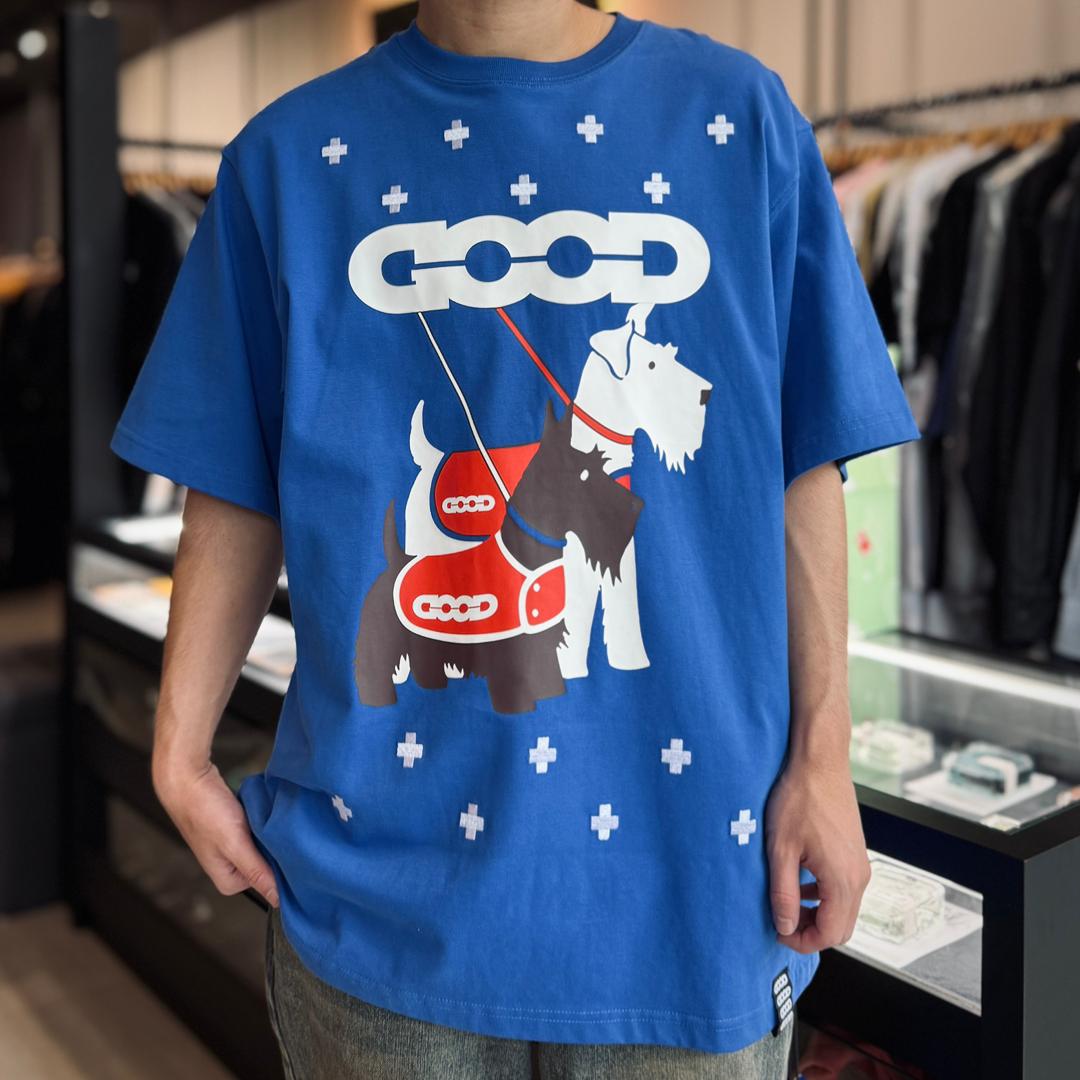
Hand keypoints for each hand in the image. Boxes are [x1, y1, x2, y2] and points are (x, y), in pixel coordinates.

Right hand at [153, 756, 279, 908]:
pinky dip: (265, 823)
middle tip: (284, 832)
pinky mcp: (235, 830)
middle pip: (268, 865)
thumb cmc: (206, 811)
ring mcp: (232, 848)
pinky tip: (267, 814)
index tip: (296, 852)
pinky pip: (259, 832)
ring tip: (274, 822)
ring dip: (272, 834)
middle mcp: (230, 868)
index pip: (270, 883)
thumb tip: (279, 901)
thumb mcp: (235, 845)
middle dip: (278, 849)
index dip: (285, 867)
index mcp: (229, 881)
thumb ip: (256, 872)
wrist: (189, 779)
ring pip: (265, 846)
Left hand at [764, 754, 869, 951]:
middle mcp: (859, 877)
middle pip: (840, 928)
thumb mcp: (781, 849)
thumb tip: (785, 927)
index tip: (776, 931)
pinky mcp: (856, 853)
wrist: (820, 762)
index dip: (801, 941)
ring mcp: (860, 865)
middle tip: (780, 919)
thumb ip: (784, 893)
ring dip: (817, 913)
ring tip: (786, 901)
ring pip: (843, 909)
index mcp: (842, 881)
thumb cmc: (799, 798)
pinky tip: (800, 880)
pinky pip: (845, 889)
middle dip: (810, 932)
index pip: (829, 934)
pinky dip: (824, 896)